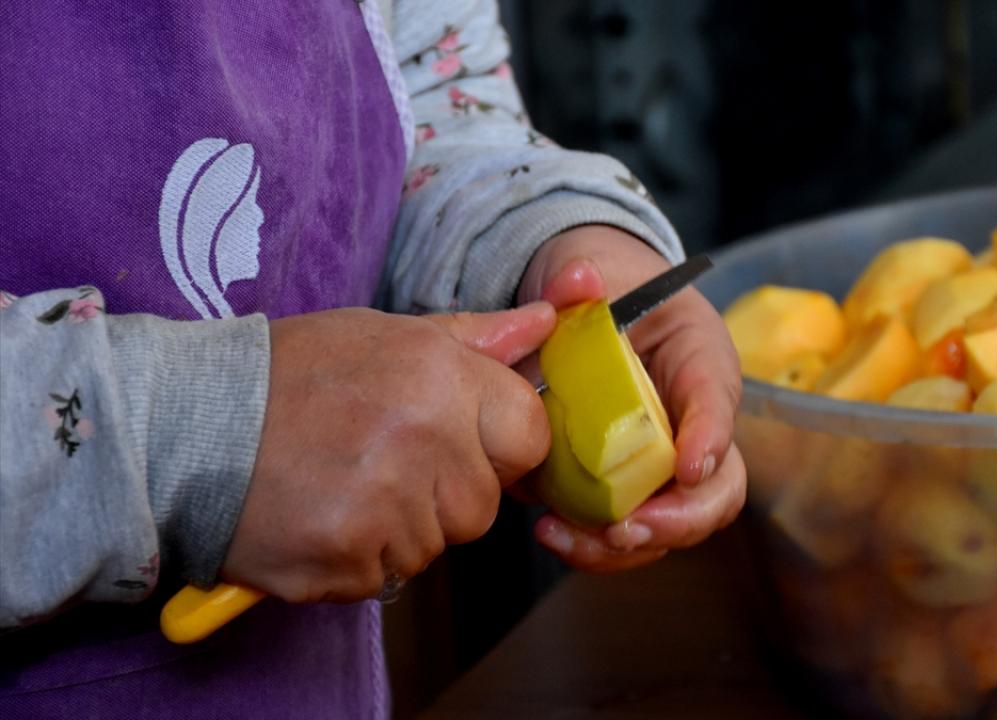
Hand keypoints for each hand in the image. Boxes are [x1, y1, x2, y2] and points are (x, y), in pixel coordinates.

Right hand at [222, 303, 554, 601]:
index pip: (529, 434)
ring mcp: (389, 505)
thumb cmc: (289, 376)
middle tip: (379, 461)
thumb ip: (473, 338)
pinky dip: (357, 559)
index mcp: (441, 376)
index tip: (460, 443)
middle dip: (444, 495)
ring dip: (399, 529)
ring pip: (435, 546)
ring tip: (340, 484)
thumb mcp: (382, 335)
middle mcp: (425, 438)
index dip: (499, 445)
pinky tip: (318, 516)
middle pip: (482, 504)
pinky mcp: (350, 559)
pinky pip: (385, 576)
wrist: (182, 427)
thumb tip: (546, 324)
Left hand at [516, 226, 745, 571]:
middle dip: (680, 518)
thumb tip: (578, 281)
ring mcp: (665, 465)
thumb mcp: (592, 270)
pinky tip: (551, 532)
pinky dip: (593, 547)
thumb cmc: (607, 290)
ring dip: (626, 546)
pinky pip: (628, 534)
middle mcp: (695, 424)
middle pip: (719, 489)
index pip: (718, 398)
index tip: (687, 468)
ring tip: (568, 536)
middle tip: (628, 527)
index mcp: (699, 360)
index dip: (710, 437)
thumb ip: (579, 276)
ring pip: (675, 525)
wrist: (586, 312)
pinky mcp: (627, 490)